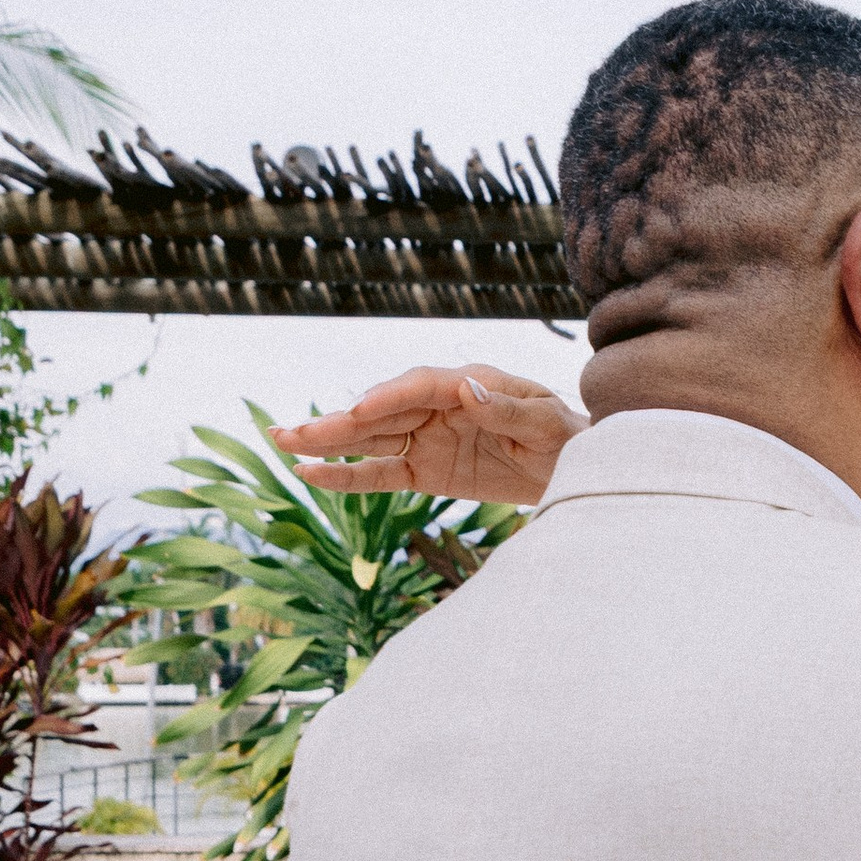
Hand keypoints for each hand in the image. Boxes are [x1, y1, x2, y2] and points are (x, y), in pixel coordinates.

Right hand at [266, 366, 585, 506]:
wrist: (578, 469)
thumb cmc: (568, 438)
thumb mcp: (547, 424)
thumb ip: (506, 410)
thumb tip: (465, 388)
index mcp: (470, 384)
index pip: (420, 387)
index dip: (388, 399)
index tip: (358, 413)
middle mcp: (441, 407)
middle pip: (383, 413)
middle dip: (338, 422)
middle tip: (289, 431)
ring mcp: (430, 438)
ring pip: (372, 440)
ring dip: (328, 442)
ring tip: (282, 442)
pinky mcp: (428, 470)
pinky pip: (383, 473)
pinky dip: (350, 476)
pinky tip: (311, 474)